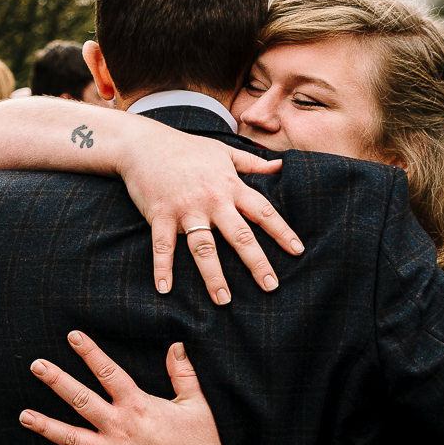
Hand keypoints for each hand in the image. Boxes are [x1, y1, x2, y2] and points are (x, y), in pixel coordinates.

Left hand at [19, 332, 236, 444]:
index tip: (72, 336)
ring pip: (73, 439)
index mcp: (139, 406)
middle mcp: (121, 428)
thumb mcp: (195, 404)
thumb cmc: (201, 444)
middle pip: (82, 400)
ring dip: (47, 427)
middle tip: (36, 365)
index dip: (90, 352)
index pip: (109, 373)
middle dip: (57, 381)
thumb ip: (182, 373)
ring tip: (24, 416)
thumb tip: (176, 345)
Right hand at [115, 128, 301, 303]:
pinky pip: (163, 246)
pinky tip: (165, 289)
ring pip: (203, 247)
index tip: (297, 251)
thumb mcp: (223, 152)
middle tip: (271, 287)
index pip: (262, 211)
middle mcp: (212, 200)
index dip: (281, 231)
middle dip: (256, 262)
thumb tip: (281, 165)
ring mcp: (185, 210)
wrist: (145, 144)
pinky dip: (162, 268)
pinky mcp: (160, 215)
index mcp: (230, 186)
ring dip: (213, 275)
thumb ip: (253, 163)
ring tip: (224, 300)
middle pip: (239, 235)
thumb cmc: (187, 148)